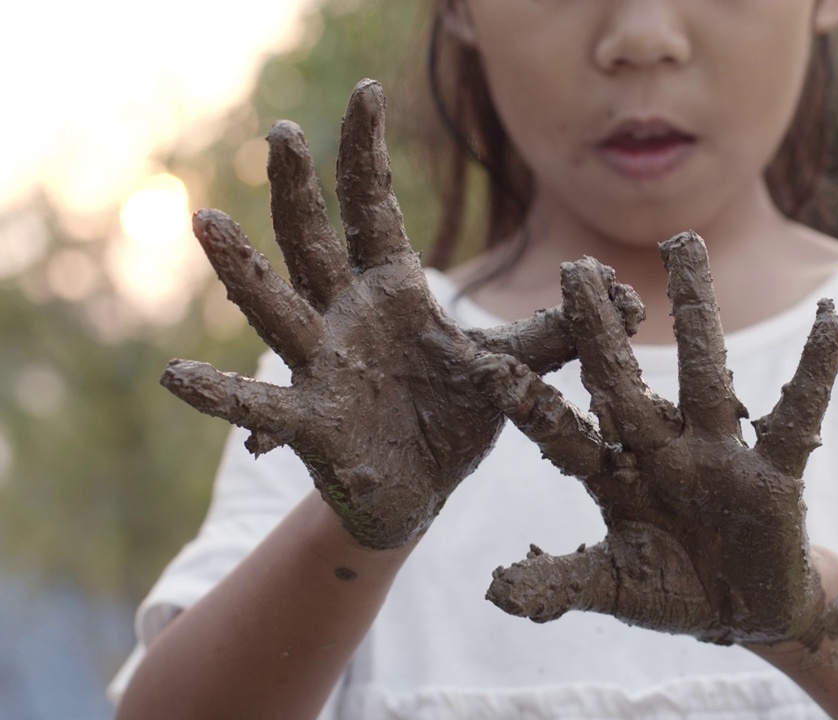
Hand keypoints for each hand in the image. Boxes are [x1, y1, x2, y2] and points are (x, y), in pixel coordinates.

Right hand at [161, 79, 638, 549]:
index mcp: (393, 292)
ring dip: (242, 268)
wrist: (422, 490)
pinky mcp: (310, 421)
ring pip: (276, 306)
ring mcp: (322, 364)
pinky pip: (258, 404)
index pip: (373, 208)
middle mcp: (347, 316)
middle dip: (301, 190)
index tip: (364, 94)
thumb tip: (631, 300)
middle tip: (287, 134)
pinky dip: (220, 394)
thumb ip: (561, 332)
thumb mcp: (514, 370)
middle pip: (316, 240)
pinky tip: (176, 376)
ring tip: (208, 220)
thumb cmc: (455, 417)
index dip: (367, 154)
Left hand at [473, 232, 837, 646]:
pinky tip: (828, 320)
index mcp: (615, 478)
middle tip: (575, 266)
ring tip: (686, 246)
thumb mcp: (615, 588)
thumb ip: (560, 584)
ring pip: (705, 374)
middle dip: (601, 330)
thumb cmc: (672, 591)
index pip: (565, 434)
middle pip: (627, 383)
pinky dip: (815, 370)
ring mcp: (718, 455)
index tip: (488, 365)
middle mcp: (662, 453)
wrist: (747, 614)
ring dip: (696, 310)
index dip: (530, 404)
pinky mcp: (774, 473)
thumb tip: (493, 591)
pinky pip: (796, 415)